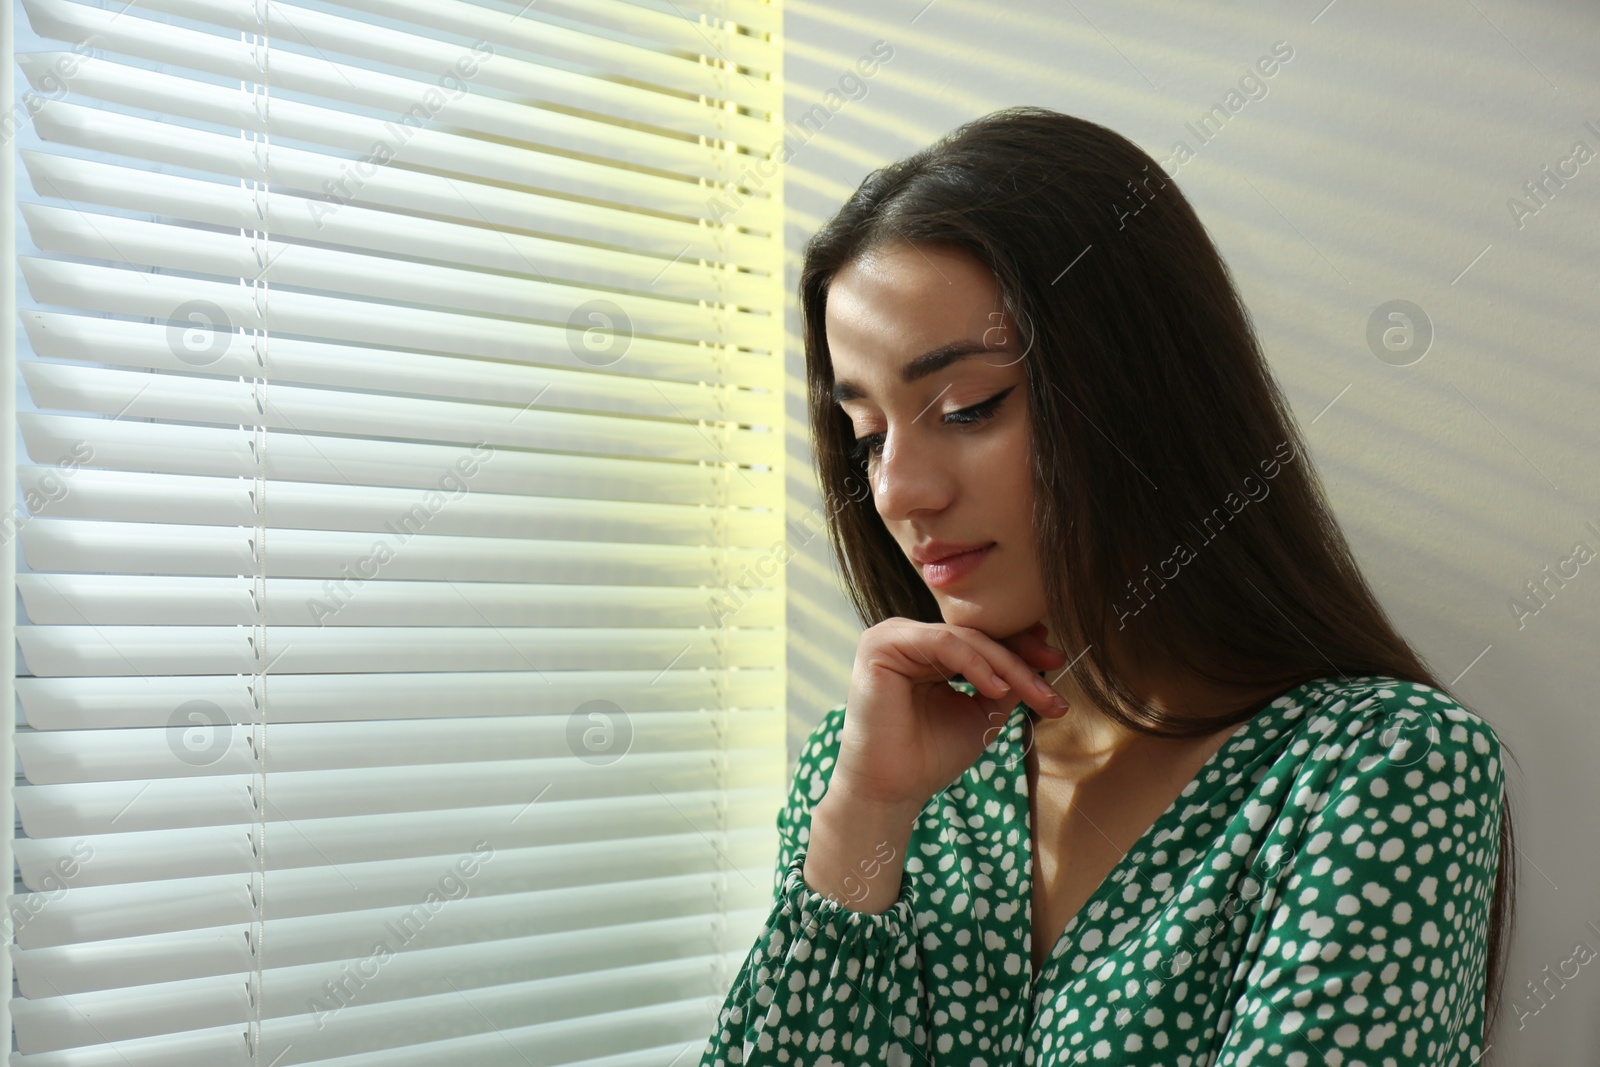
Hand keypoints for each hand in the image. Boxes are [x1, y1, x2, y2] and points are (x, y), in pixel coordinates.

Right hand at [830, 618, 1069, 812]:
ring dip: (1005, 663)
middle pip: (975, 636)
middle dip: (1020, 655)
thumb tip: (1040, 658)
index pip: (979, 639)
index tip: (1057, 659)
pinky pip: (942, 643)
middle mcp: (907, 637)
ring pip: (964, 639)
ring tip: (1034, 690)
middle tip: (1057, 666)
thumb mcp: (980, 712)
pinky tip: (997, 688)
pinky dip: (975, 663)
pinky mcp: (881, 645)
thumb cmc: (930, 756)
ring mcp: (891, 637)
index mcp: (925, 650)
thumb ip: (1004, 683)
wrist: (892, 790)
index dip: (1019, 647)